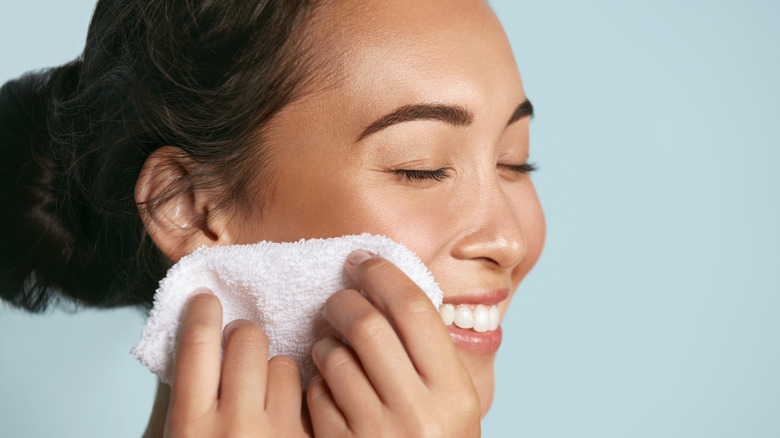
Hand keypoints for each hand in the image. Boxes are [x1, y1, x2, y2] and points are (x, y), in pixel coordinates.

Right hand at [164, 289, 309, 437]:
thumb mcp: (182, 436)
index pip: (198, 343)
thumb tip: (197, 342)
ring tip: (263, 398)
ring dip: (274, 372)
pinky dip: (299, 399)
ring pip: (284, 364)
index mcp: (192, 427)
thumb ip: (186, 397)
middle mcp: (237, 426)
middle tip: (238, 348)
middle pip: (248, 339)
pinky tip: (285, 419)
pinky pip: (312, 393)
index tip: (206, 300)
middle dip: (243, 335)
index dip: (202, 311)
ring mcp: (280, 433)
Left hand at [306, 251, 480, 436]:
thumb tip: (391, 289)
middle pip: (367, 324)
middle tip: (338, 299)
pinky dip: (316, 380)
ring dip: (325, 341)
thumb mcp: (453, 405)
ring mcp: (375, 436)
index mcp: (455, 394)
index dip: (383, 274)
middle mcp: (418, 414)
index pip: (414, 309)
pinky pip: (315, 394)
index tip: (363, 261)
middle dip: (344, 301)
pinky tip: (328, 384)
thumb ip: (432, 354)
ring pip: (334, 356)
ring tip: (332, 345)